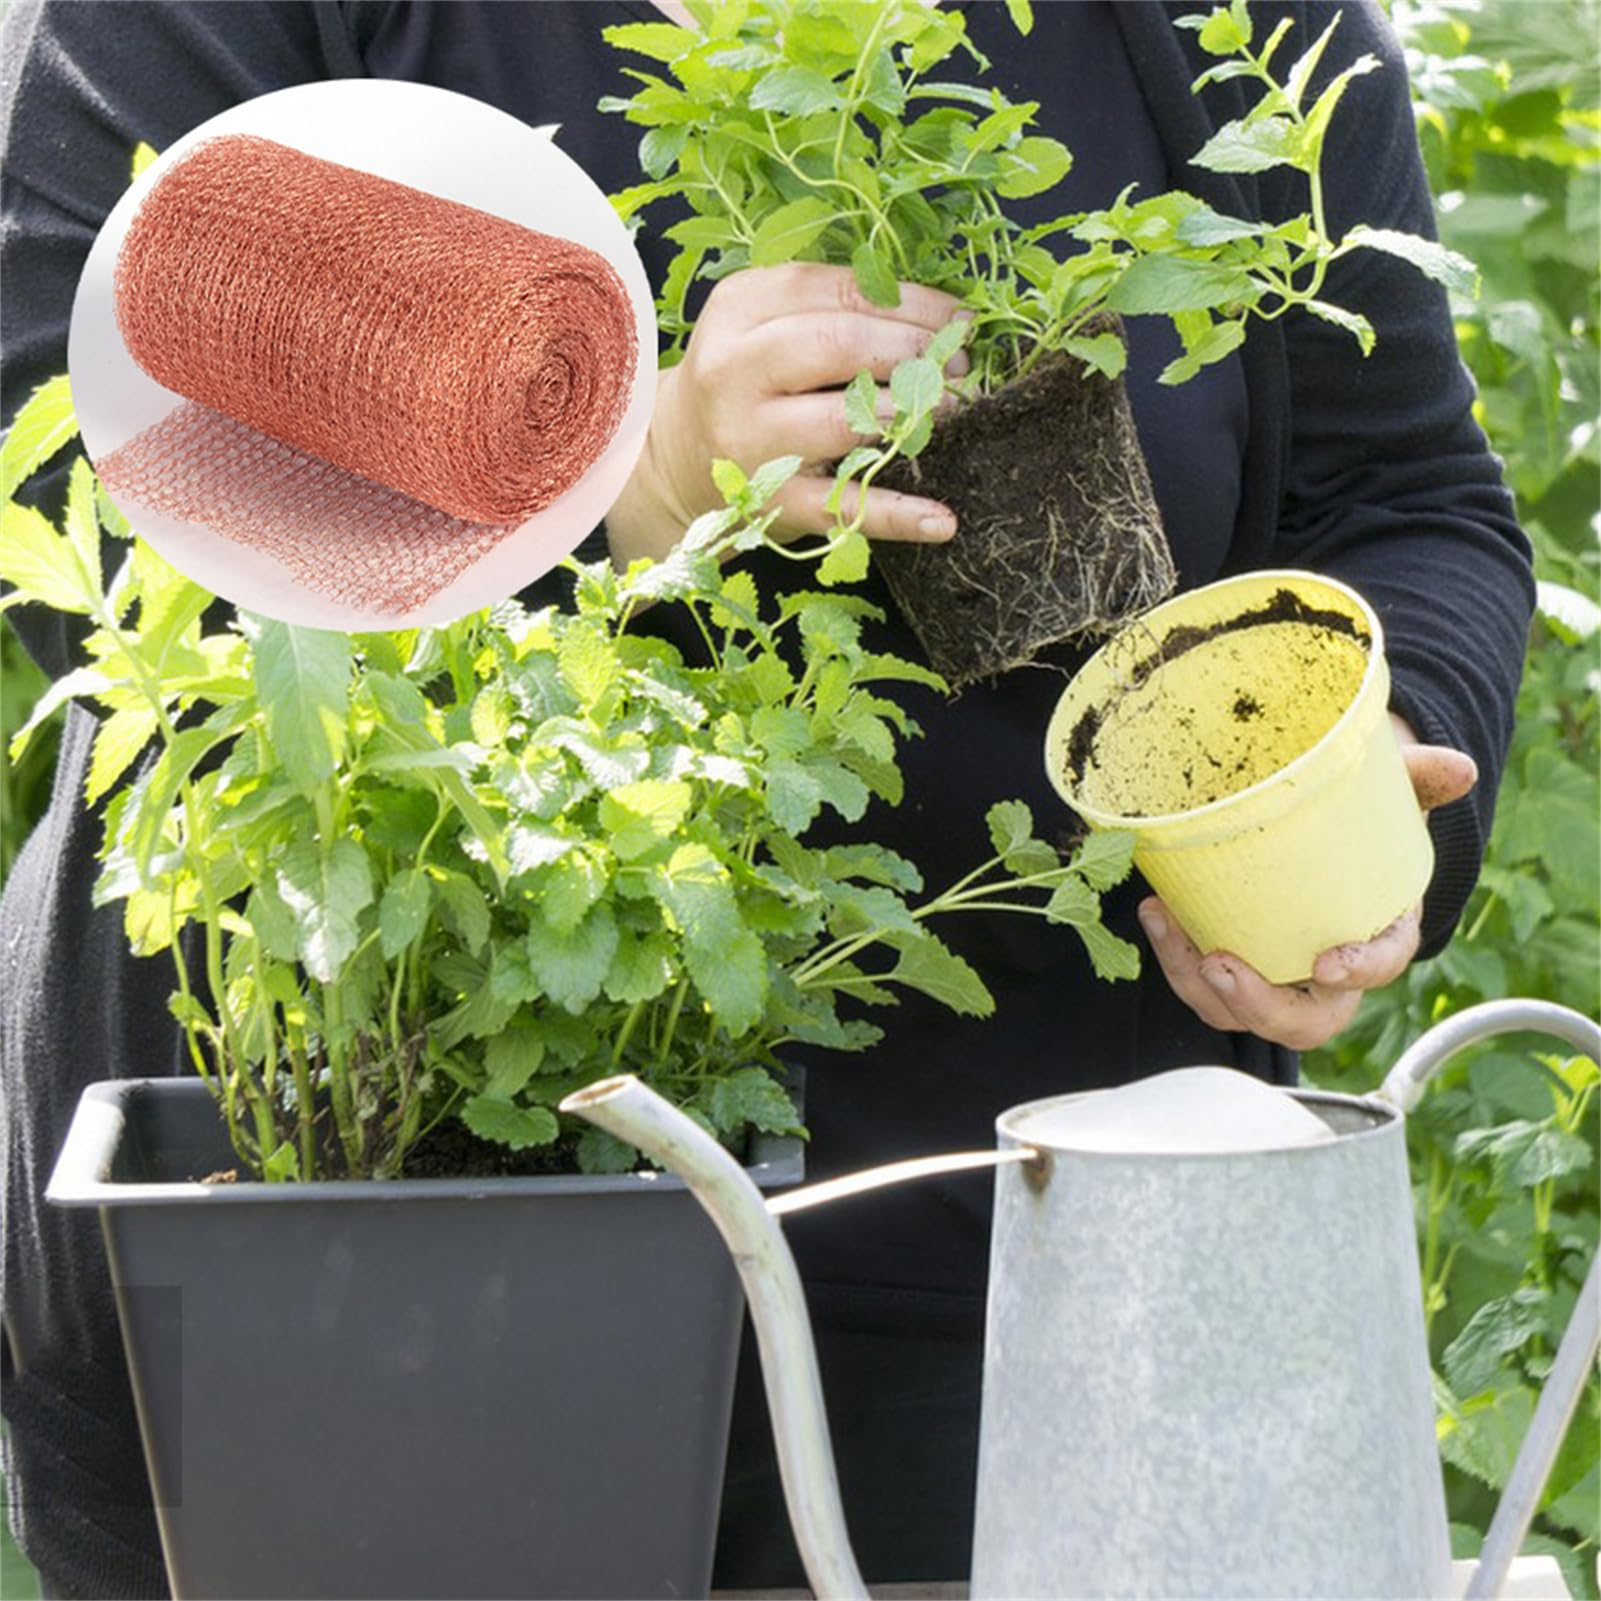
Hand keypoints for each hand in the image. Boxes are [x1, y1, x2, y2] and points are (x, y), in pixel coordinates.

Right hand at [605, 263, 967, 565]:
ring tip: (950, 411)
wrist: (678, 457)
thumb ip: (833, 306)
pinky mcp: (770, 502)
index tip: (958, 319)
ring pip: (840, 421)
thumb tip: (941, 315)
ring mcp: (752, 441)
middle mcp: (735, 371)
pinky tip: (942, 520)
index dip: (910, 303)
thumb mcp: (766, 321)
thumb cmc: (746, 378)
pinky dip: (897, 517)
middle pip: (836, 346)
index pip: (838, 291)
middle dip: (911, 351)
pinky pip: (841, 508)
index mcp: (739, 309)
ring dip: (907, 414)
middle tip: (957, 366)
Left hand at [1137, 716, 1478, 1050]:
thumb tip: (1459, 769)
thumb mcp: (1389, 794)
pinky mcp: (1235, 969)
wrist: (1317, 833)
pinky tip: (1156, 910)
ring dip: (1198, 983)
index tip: (1327, 962)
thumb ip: (1419, 780)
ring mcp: (1278, 978)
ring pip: (1240, 1011)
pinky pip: (1203, 986)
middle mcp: (1330, 972)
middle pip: (1306, 1022)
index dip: (1360, 971)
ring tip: (1169, 925)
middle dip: (1260, 1007)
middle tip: (1220, 965)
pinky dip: (1175, 957)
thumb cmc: (1356, 823)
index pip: (1382, 966)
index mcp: (1379, 934)